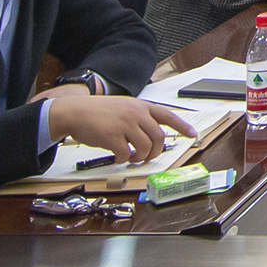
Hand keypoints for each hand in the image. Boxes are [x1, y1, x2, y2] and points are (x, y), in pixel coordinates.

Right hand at [44, 92, 193, 162]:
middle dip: (155, 152)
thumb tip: (152, 136)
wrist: (74, 112)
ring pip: (145, 148)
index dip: (182, 126)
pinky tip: (117, 157)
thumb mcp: (123, 107)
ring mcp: (125, 124)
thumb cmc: (97, 112)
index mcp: (140, 106)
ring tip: (131, 157)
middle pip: (159, 137)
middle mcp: (136, 113)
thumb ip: (138, 118)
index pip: (168, 115)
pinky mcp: (113, 136)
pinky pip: (126, 154)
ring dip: (140, 157)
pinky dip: (123, 160)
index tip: (192, 135)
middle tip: (147, 157)